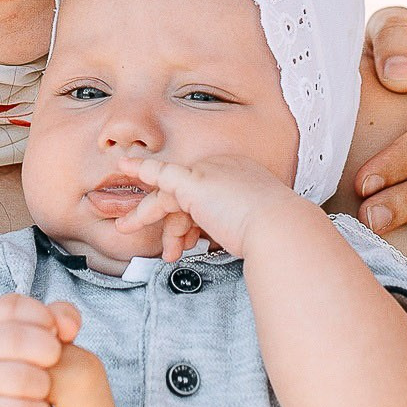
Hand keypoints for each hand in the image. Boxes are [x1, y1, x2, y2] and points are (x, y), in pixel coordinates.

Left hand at [117, 153, 311, 261]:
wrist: (280, 229)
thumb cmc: (275, 233)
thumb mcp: (251, 223)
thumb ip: (228, 223)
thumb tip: (216, 236)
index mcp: (239, 173)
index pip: (203, 193)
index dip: (191, 220)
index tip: (186, 240)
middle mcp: (223, 166)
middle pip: (184, 192)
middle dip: (168, 219)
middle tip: (153, 236)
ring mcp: (208, 171)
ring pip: (168, 193)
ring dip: (148, 216)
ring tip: (143, 239)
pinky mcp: (193, 182)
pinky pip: (160, 173)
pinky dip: (143, 169)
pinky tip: (126, 166)